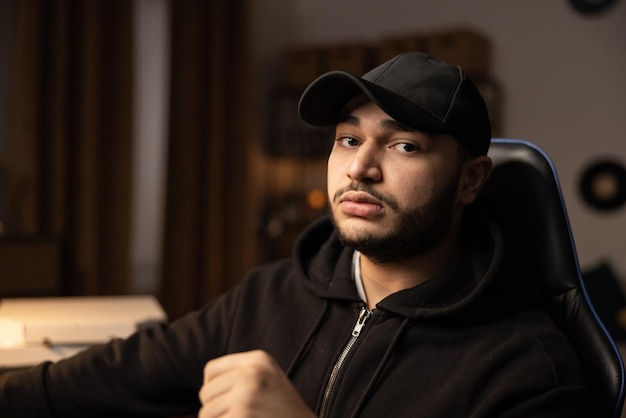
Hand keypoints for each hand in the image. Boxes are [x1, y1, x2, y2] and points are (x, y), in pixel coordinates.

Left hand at [198, 350, 315, 417]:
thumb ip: (241, 373)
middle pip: (206, 392)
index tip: (226, 400)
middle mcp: (251, 372)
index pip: (211, 370)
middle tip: (238, 414)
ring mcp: (246, 394)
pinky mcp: (242, 415)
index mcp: (258, 359)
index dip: (213, 388)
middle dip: (214, 409)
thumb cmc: (285, 409)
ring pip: (206, 413)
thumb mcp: (268, 378)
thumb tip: (206, 384)